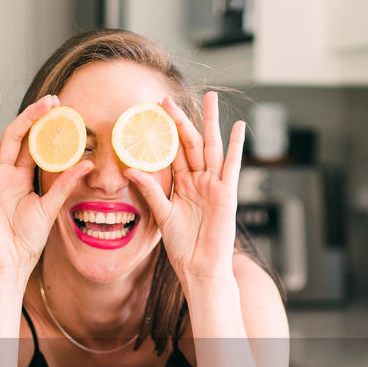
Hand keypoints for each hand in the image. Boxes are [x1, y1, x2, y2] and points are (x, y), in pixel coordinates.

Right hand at [0, 86, 92, 280]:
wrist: (9, 264)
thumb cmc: (27, 241)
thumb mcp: (49, 209)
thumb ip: (64, 184)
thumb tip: (88, 162)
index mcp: (22, 178)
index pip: (34, 145)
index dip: (45, 127)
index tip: (59, 107)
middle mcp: (4, 174)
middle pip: (14, 135)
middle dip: (29, 115)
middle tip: (48, 98)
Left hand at [124, 91, 244, 286]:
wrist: (200, 267)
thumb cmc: (183, 247)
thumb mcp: (161, 215)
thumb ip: (150, 190)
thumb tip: (129, 170)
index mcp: (182, 185)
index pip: (172, 153)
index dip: (163, 134)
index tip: (152, 113)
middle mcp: (199, 181)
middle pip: (190, 144)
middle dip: (181, 121)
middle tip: (168, 99)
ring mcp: (214, 185)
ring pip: (211, 147)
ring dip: (210, 123)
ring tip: (209, 99)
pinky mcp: (227, 193)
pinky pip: (232, 165)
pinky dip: (236, 146)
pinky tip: (239, 127)